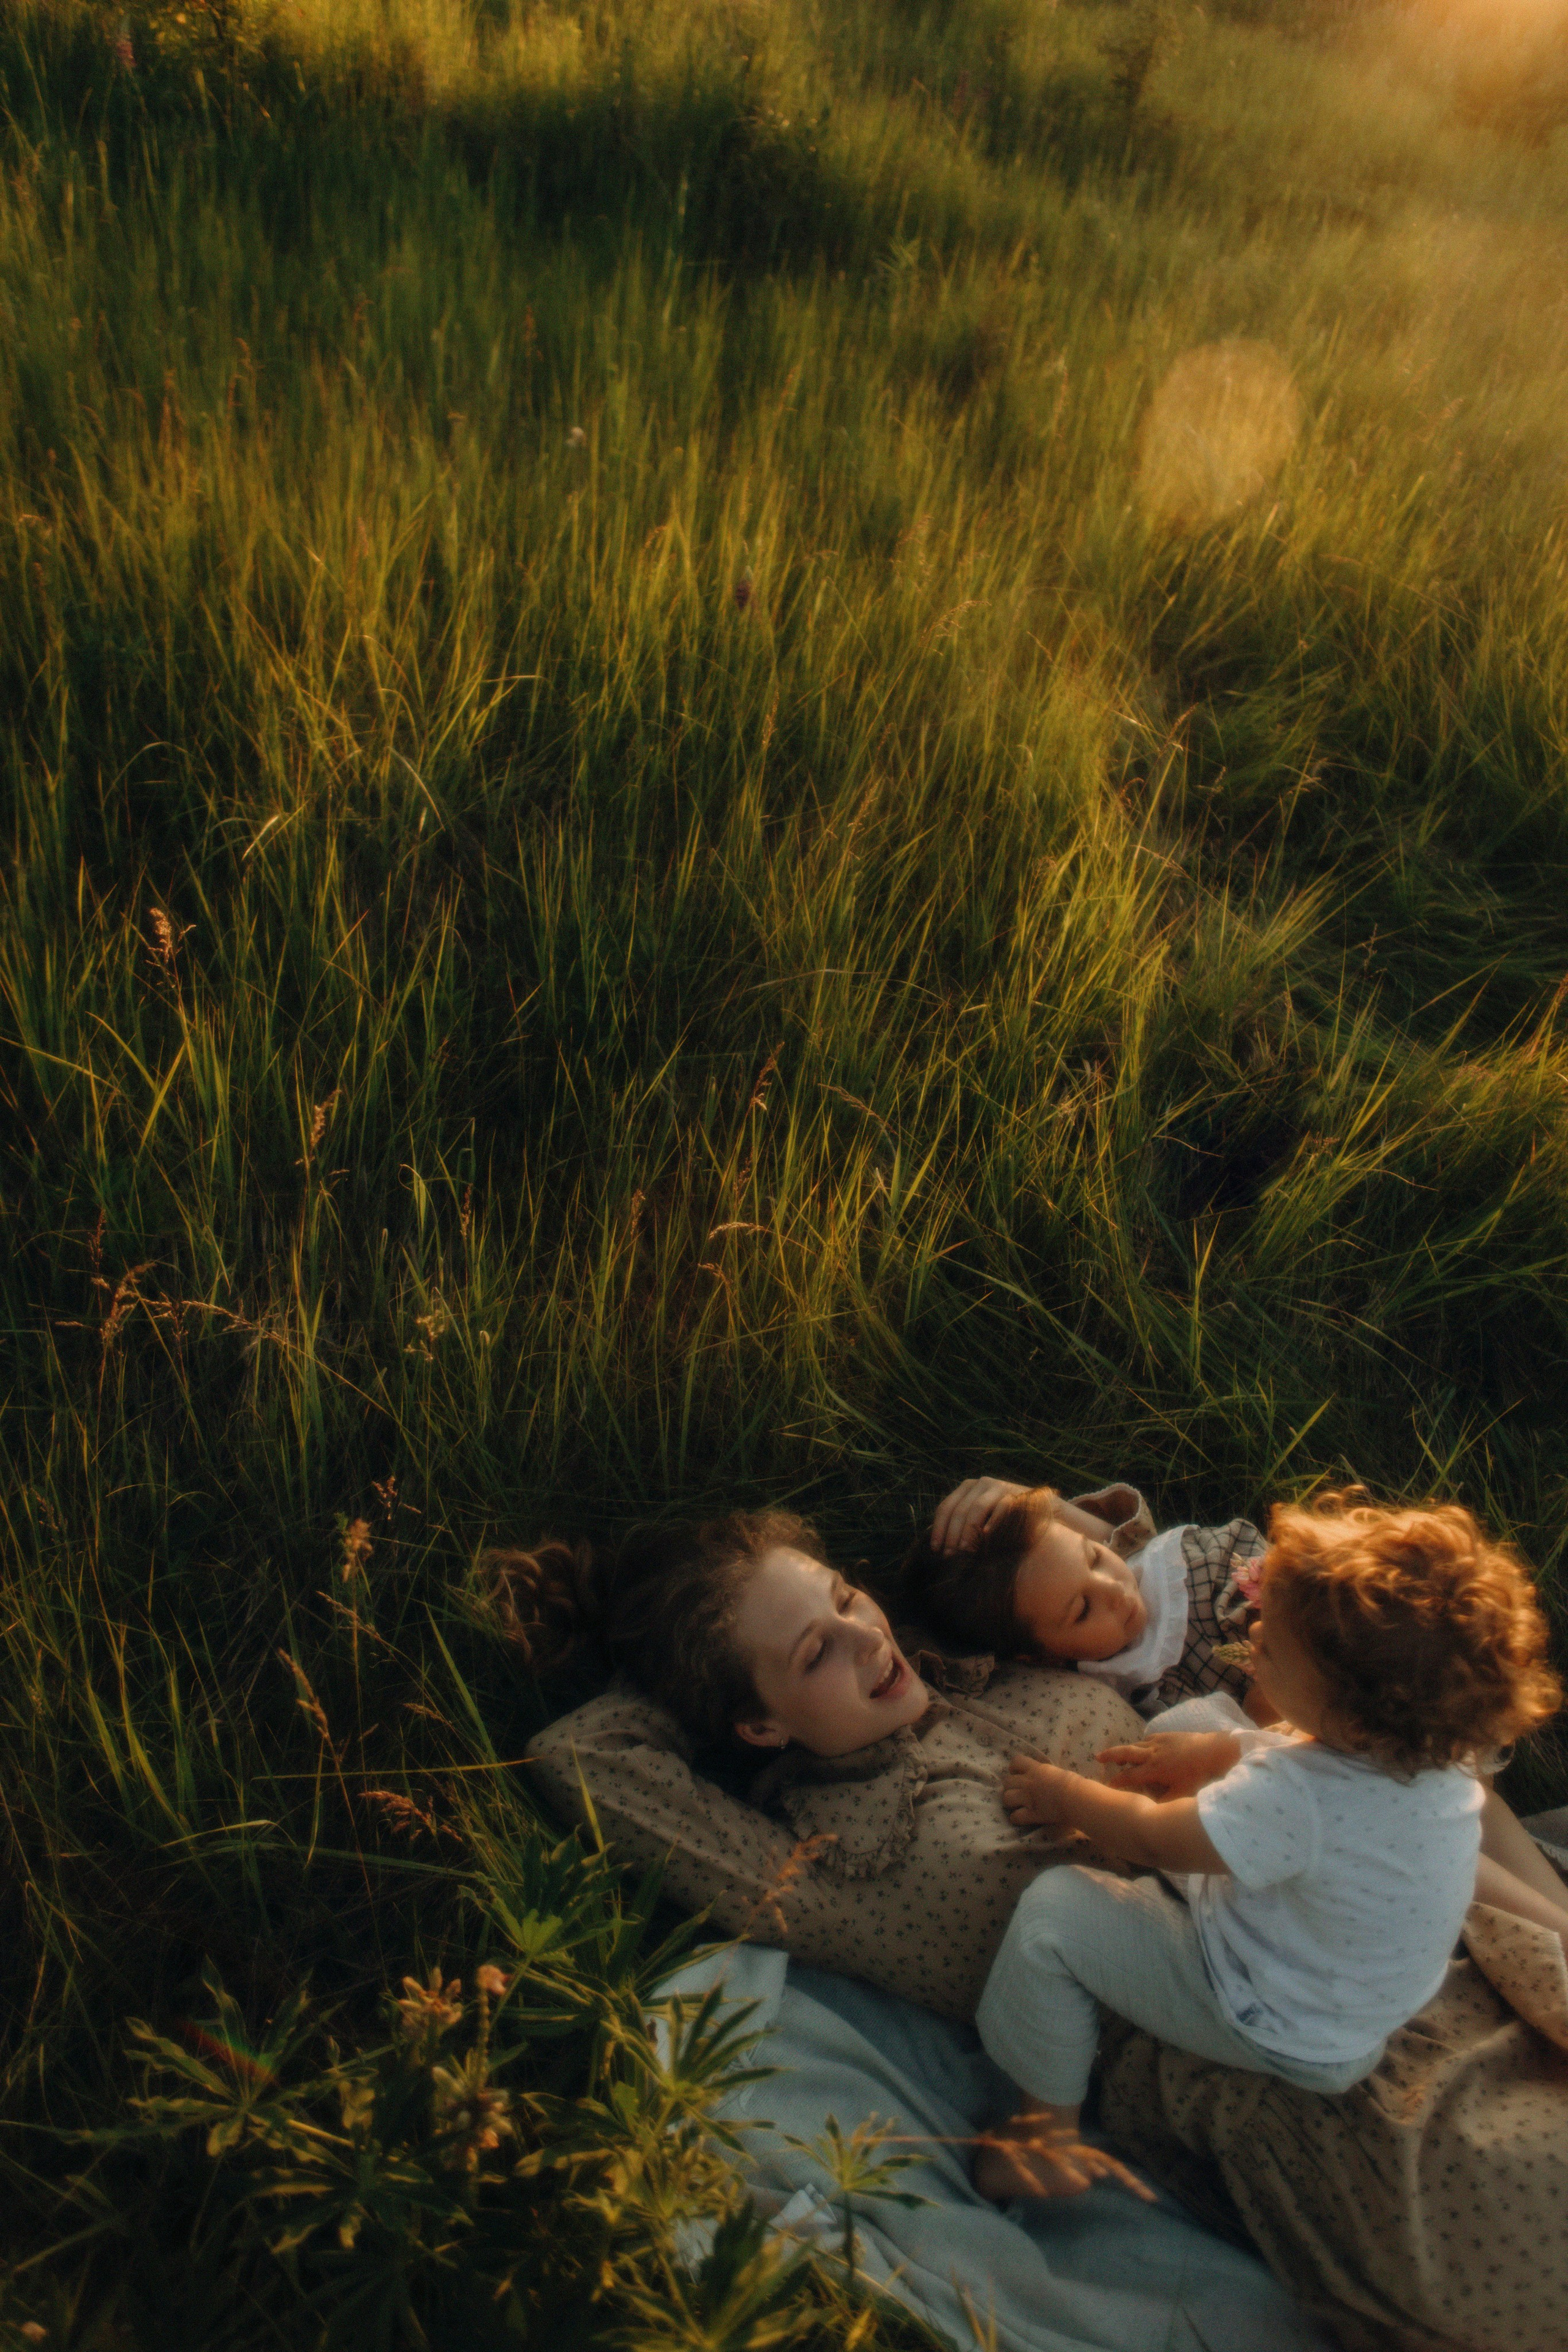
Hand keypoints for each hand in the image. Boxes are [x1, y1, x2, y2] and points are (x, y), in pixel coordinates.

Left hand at [930, 1477, 1049, 1555]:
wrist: (1036, 1511)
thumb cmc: (1003, 1520)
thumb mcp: (979, 1519)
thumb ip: (961, 1527)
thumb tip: (939, 1548)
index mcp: (966, 1488)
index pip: (945, 1508)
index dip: (938, 1529)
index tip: (935, 1550)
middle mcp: (979, 1484)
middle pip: (958, 1510)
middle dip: (952, 1534)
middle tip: (950, 1555)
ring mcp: (997, 1487)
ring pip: (976, 1508)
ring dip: (968, 1531)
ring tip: (965, 1550)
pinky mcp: (1014, 1493)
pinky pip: (1000, 1508)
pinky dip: (992, 1523)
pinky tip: (986, 1537)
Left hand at [1000, 1754, 1078, 1826]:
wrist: (1077, 1799)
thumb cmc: (1074, 1784)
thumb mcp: (1059, 1772)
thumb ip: (1048, 1773)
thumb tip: (1048, 1774)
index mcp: (1036, 1769)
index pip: (1016, 1762)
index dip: (1014, 1768)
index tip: (1018, 1773)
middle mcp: (1028, 1782)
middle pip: (1007, 1781)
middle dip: (1010, 1787)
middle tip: (1017, 1791)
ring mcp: (1028, 1798)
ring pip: (1006, 1798)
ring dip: (1010, 1802)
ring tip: (1016, 1805)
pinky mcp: (1031, 1814)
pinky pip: (1015, 1817)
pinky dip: (1016, 1818)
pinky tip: (1021, 1818)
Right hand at [1096, 1730, 1239, 1799]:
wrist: (1215, 1751)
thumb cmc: (1199, 1775)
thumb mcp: (1182, 1794)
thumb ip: (1165, 1803)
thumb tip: (1152, 1813)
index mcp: (1153, 1769)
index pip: (1128, 1776)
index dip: (1116, 1782)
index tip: (1106, 1785)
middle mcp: (1152, 1753)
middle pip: (1125, 1753)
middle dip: (1110, 1755)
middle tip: (1097, 1756)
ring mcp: (1160, 1742)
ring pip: (1137, 1745)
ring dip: (1125, 1749)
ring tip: (1118, 1754)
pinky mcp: (1169, 1735)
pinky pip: (1149, 1738)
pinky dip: (1142, 1743)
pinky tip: (1143, 1745)